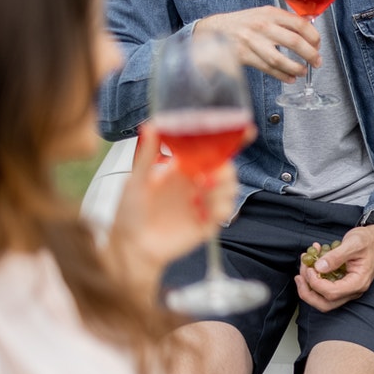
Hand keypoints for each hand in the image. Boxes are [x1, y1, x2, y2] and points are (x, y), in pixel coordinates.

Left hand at [110, 129, 236, 290]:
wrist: (131, 246)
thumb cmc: (129, 214)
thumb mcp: (135, 181)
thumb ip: (147, 155)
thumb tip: (152, 126)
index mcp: (181, 171)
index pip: (209, 153)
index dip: (227, 143)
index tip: (245, 132)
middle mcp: (194, 186)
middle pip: (225, 171)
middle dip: (226, 170)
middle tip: (214, 175)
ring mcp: (201, 205)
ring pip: (229, 190)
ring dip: (225, 188)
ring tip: (207, 192)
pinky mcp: (206, 224)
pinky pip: (225, 213)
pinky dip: (223, 208)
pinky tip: (209, 210)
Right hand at [196, 8, 319, 81]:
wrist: (215, 29)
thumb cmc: (244, 22)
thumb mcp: (264, 13)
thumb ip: (285, 20)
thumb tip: (310, 28)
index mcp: (270, 13)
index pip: (300, 24)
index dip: (313, 36)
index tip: (318, 44)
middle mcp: (262, 26)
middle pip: (294, 42)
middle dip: (310, 55)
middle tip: (317, 61)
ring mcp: (252, 42)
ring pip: (280, 59)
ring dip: (296, 68)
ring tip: (303, 71)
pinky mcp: (244, 56)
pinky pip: (268, 69)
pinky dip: (282, 75)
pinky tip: (290, 78)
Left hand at [295, 224, 373, 310]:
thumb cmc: (369, 240)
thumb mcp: (353, 243)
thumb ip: (336, 256)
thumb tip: (319, 267)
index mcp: (358, 282)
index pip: (332, 292)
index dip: (316, 282)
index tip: (310, 267)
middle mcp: (353, 290)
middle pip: (325, 304)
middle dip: (308, 292)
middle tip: (300, 275)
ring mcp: (347, 289)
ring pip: (323, 300)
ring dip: (309, 287)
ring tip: (303, 268)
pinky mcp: (342, 284)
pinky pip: (324, 289)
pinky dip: (314, 279)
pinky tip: (311, 263)